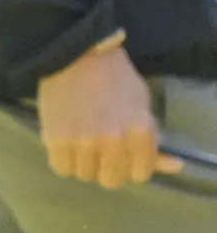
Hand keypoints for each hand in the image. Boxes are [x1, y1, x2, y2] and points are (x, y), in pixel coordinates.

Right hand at [36, 41, 183, 188]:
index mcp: (140, 132)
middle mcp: (113, 141)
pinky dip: (64, 160)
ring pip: (85, 175)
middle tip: (101, 148)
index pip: (140, 173)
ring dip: (84, 162)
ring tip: (81, 141)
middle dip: (108, 166)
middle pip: (112, 179)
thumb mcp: (142, 104)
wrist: (76, 53)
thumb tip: (175, 165)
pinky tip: (65, 142)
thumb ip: (155, 140)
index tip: (125, 152)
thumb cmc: (115, 78)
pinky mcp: (55, 138)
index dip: (133, 164)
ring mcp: (83, 141)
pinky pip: (61, 168)